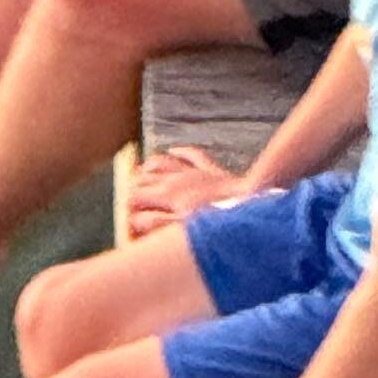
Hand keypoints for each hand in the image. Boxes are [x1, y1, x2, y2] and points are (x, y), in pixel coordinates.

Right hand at [125, 147, 249, 237]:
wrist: (248, 204)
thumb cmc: (214, 220)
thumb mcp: (179, 228)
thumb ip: (153, 224)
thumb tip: (133, 220)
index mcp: (165, 195)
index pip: (135, 197)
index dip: (129, 209)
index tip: (130, 221)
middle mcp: (175, 179)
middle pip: (145, 178)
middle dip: (134, 188)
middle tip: (132, 201)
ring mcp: (194, 173)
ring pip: (163, 162)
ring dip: (150, 167)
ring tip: (142, 173)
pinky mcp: (212, 171)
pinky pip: (193, 155)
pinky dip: (181, 151)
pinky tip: (173, 150)